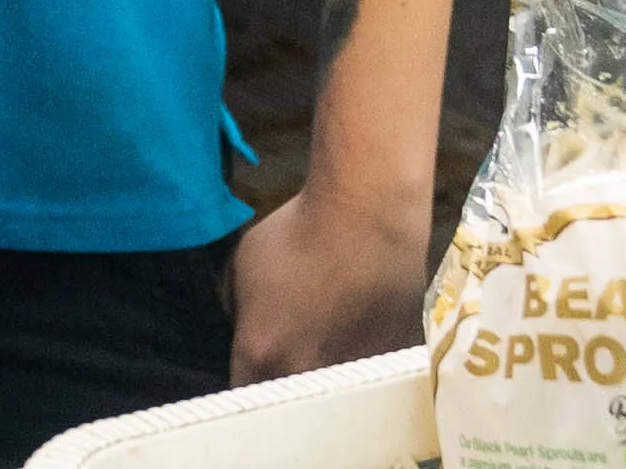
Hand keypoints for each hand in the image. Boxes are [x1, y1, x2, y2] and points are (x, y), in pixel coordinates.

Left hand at [228, 176, 432, 380]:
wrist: (366, 219)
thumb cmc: (296, 233)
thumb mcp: (242, 265)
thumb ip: (238, 309)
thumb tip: (246, 327)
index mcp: (259, 354)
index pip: (240, 399)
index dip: (243, 393)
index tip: (250, 380)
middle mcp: (303, 376)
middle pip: (285, 406)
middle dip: (282, 391)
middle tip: (286, 368)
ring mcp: (350, 377)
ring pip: (329, 399)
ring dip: (322, 384)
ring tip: (325, 352)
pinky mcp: (388, 366)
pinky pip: (366, 381)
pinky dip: (358, 368)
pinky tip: (358, 341)